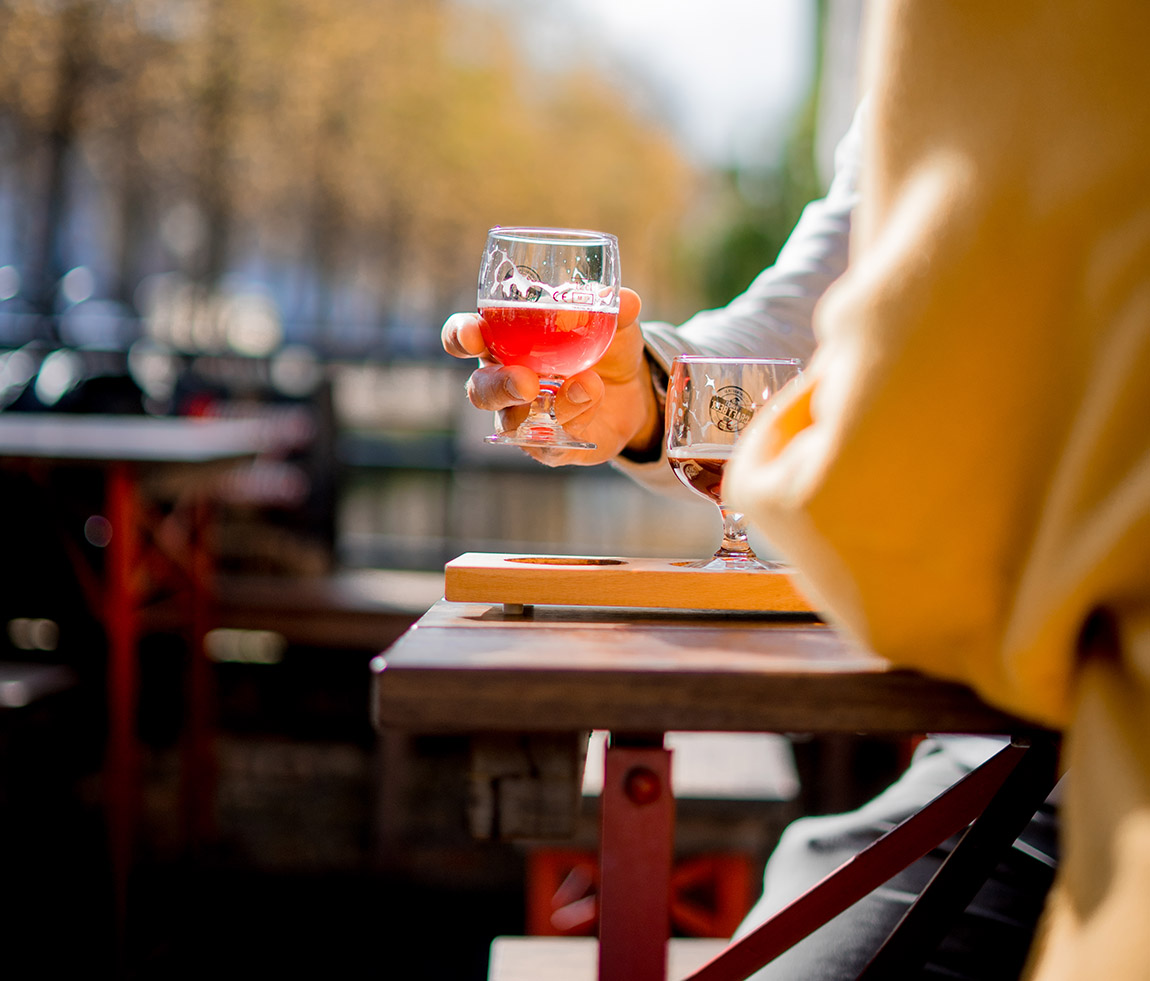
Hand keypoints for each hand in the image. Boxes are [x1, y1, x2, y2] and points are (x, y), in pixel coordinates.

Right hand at [442, 288, 659, 465]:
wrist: (634, 393)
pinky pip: (549, 443)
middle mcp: (505, 380)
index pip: (465, 337)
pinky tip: (592, 400)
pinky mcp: (548, 446)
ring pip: (511, 420)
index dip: (461, 336)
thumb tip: (626, 302)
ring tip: (586, 386)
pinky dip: (574, 421)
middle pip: (480, 388)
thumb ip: (617, 310)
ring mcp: (524, 417)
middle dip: (498, 385)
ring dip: (546, 406)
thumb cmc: (607, 349)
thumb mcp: (616, 324)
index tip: (472, 334)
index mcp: (504, 341)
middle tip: (526, 381)